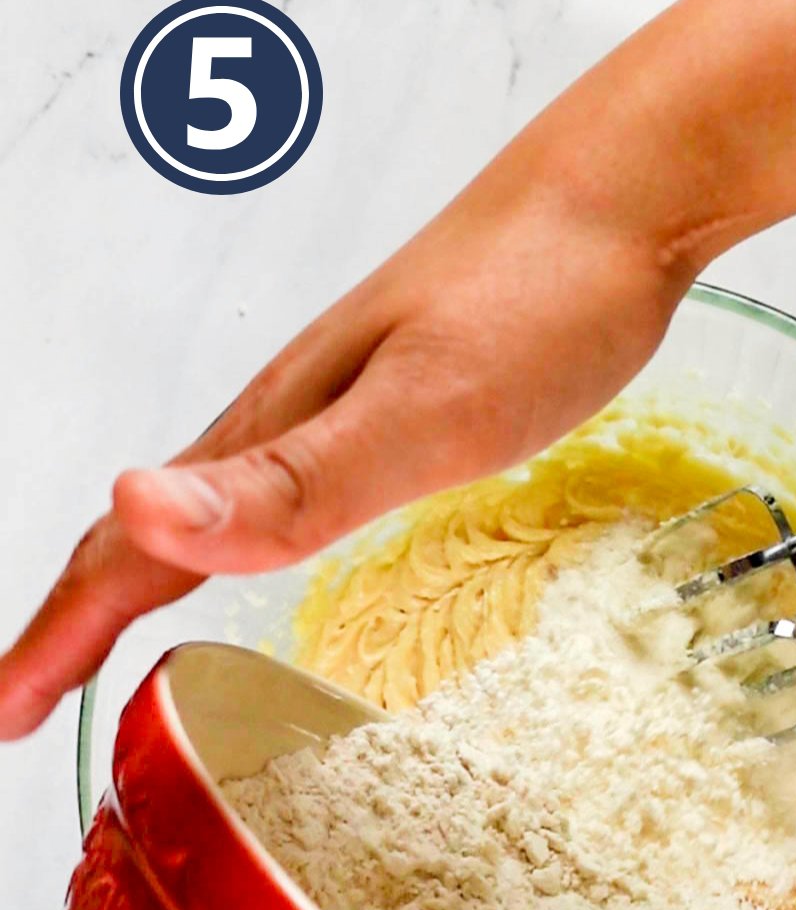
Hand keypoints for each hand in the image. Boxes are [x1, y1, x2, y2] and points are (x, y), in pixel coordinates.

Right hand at [0, 160, 683, 738]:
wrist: (619, 198)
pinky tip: (258, 553)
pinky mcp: (389, 405)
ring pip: (202, 509)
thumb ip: (291, 478)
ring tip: (108, 642)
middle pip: (144, 527)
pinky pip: (274, 490)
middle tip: (29, 697)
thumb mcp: (421, 410)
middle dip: (73, 617)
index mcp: (270, 429)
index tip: (5, 712)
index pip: (132, 548)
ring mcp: (333, 407)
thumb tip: (135, 506)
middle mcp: (284, 417)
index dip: (60, 636)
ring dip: (137, 578)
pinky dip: (229, 540)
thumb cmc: (537, 297)